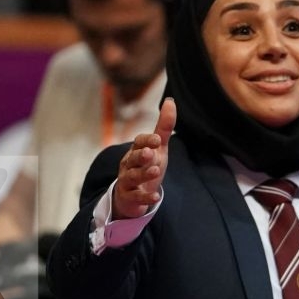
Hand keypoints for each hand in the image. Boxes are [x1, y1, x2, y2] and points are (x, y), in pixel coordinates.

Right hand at [112, 98, 175, 220]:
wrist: (133, 195)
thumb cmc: (147, 166)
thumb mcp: (158, 148)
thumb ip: (163, 127)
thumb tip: (170, 101)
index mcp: (136, 150)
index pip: (139, 142)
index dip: (147, 140)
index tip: (157, 140)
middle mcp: (129, 164)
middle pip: (133, 158)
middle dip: (141, 155)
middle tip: (150, 153)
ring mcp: (127, 181)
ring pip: (133, 176)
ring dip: (144, 174)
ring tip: (155, 171)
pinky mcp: (129, 197)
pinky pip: (135, 197)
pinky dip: (144, 197)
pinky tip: (154, 196)